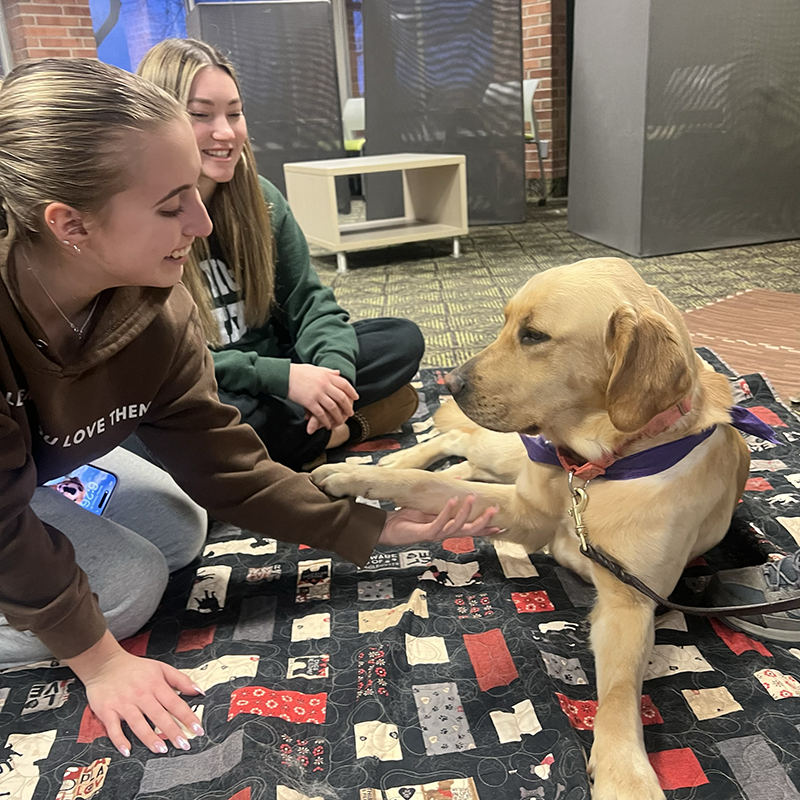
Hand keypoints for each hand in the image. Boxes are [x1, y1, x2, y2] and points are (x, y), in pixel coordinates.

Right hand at [66, 630, 203, 756]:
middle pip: (159, 715)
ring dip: (150, 738)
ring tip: (161, 750)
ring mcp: (124, 703)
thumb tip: (199, 691)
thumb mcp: (161, 668)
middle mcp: (141, 695)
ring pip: (138, 723)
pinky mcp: (107, 710)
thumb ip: (181, 680)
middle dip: (173, 731)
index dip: (187, 716)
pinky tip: (127, 751)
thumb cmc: (136, 668)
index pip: (175, 703)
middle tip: (184, 745)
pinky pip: (113, 728)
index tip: (198, 729)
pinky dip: (119, 740)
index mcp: (155, 684)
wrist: (105, 664)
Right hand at [287, 364, 358, 433]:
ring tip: (340, 422)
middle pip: (341, 397)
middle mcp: (324, 384)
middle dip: (347, 407)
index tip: (356, 398)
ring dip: (338, 416)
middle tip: (350, 413)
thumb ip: (328, 371)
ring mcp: (317, 394)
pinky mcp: (309, 402)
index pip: (344, 384)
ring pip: (333, 408)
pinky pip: (321, 414)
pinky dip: (326, 421)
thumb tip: (338, 372)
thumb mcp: (315, 368)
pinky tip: (327, 425)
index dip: (352, 392)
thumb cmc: (297, 372)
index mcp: (326, 375)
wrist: (282, 375)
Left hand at [379, 495, 499, 546]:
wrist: (388, 528)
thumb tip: (459, 479)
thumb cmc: (408, 517)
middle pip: (470, 530)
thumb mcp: (430, 503)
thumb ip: (445, 495)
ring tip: (473, 497)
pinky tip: (452, 500)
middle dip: (484, 520)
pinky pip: (439, 522)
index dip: (486, 528)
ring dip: (466, 512)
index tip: (502, 526)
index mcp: (449, 527)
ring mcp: (437, 534)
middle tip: (495, 510)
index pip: (471, 529)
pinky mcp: (426, 533)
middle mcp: (445, 532)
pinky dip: (447, 511)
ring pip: (457, 526)